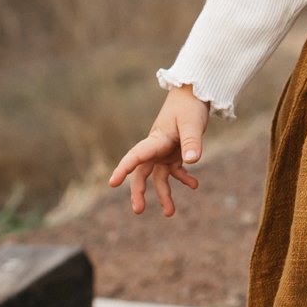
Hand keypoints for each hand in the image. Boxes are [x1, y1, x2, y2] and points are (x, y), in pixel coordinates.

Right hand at [109, 87, 209, 216]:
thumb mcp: (193, 124)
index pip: (136, 156)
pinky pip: (175, 170)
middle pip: (142, 173)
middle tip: (138, 210)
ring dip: (163, 194)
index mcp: (155, 140)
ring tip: (170, 214)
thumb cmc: (190, 106)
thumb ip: (192, 142)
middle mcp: (156, 148)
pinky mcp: (175, 152)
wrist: (194, 93)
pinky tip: (195, 185)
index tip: (112, 183)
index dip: (124, 169)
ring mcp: (164, 151)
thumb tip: (193, 162)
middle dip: (138, 192)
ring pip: (158, 177)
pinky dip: (183, 178)